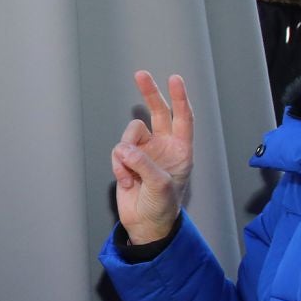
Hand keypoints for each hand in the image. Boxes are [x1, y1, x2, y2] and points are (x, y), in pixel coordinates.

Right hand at [111, 71, 194, 245]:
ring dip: (126, 154)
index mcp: (181, 150)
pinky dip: (119, 168)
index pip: (183, 118)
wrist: (145, 225)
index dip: (180, 97)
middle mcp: (163, 147)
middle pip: (157, 112)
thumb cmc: (163, 207)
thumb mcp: (160, 185)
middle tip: (141, 75)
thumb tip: (125, 149)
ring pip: (130, 135)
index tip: (174, 79)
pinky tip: (127, 181)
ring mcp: (144, 153)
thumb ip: (144, 162)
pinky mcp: (127, 161)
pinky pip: (117, 153)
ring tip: (131, 174)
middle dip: (149, 93)